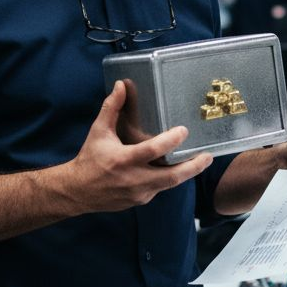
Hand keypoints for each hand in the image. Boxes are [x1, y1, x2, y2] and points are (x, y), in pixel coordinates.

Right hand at [59, 80, 213, 213]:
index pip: (153, 150)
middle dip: (193, 167)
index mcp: (123, 159)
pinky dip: (168, 179)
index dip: (171, 140)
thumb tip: (121, 85)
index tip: (184, 130)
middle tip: (208, 156)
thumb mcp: (98, 131)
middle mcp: (134, 179)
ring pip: (169, 184)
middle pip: (172, 177)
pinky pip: (160, 189)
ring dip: (186, 173)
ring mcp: (138, 193)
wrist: (78, 192)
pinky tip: (176, 168)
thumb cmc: (89, 158)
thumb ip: (111, 107)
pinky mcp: (140, 201)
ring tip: (201, 161)